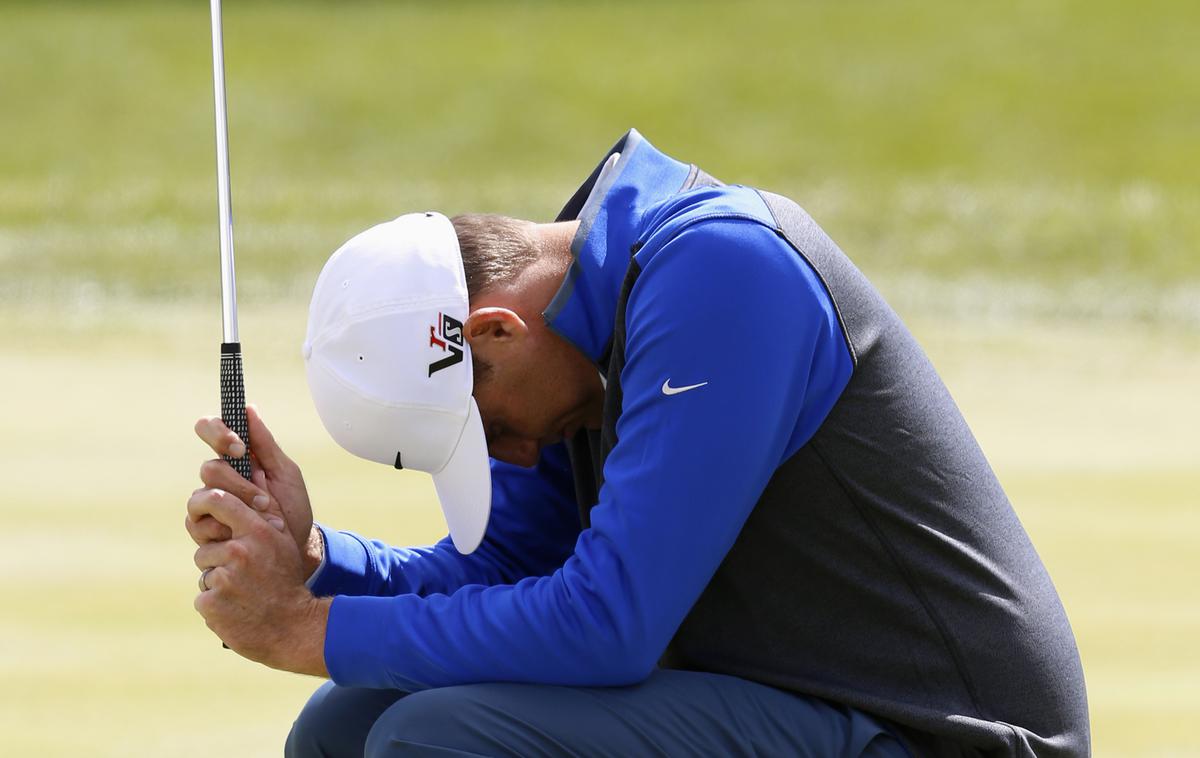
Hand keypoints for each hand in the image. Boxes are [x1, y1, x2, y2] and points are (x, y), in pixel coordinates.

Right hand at [190, 405, 322, 577]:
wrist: (294, 548)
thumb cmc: (292, 509)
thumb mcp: (286, 474)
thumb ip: (266, 444)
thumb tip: (248, 408)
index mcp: (236, 458)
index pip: (210, 430)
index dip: (217, 433)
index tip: (239, 448)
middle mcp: (218, 478)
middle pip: (209, 468)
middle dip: (238, 485)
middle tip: (264, 499)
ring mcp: (207, 504)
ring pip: (201, 496)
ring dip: (235, 509)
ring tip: (263, 519)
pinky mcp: (203, 528)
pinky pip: (197, 523)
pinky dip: (223, 528)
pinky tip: (243, 533)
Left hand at [191, 487, 330, 675]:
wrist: (294, 627)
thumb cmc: (287, 581)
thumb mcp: (284, 543)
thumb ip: (265, 516)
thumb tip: (252, 485)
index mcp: (257, 532)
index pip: (218, 501)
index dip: (201, 501)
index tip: (196, 508)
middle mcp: (239, 552)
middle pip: (205, 549)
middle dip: (218, 562)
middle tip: (243, 576)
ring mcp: (224, 579)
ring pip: (205, 574)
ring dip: (217, 584)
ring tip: (243, 594)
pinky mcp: (211, 603)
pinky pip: (203, 598)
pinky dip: (215, 605)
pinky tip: (236, 609)